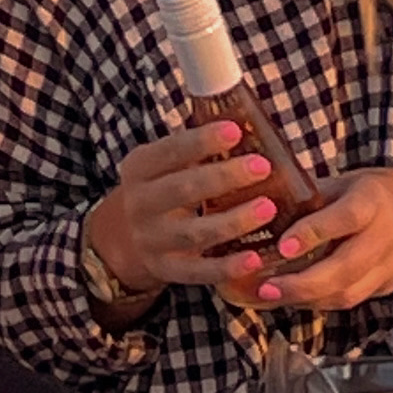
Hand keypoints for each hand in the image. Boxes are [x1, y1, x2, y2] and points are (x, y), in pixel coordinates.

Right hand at [88, 122, 282, 301]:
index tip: (235, 130)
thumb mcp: (162, 166)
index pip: (169, 151)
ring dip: (233, 221)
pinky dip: (226, 267)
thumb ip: (194, 150)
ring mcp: (152, 240)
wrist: (125, 240)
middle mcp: (141, 204)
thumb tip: (246, 119)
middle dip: (225, 177)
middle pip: (183, 190)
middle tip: (262, 167)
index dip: (201, 141)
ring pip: (194, 232)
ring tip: (268, 207)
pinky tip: (255, 259)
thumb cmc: (161, 189)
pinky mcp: (167, 270)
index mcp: (139, 169)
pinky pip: (198, 272)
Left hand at [248, 166, 392, 314]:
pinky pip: (351, 300)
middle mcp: (384, 237)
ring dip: (307, 300)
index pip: (344, 219)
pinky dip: (320, 303)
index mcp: (373, 201)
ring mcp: (389, 267)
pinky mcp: (386, 287)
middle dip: (304, 283)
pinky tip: (292, 299)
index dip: (313, 233)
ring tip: (271, 296)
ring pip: (348, 293)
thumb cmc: (381, 193)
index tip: (283, 246)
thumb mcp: (349, 182)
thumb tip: (261, 200)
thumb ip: (313, 196)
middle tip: (267, 287)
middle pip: (346, 268)